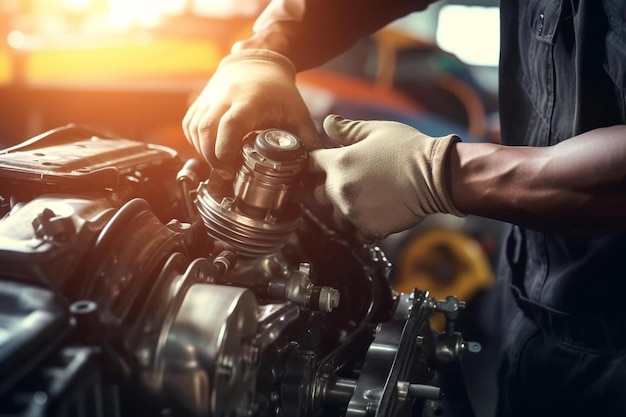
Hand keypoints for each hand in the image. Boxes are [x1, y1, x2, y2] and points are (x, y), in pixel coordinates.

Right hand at [182, 49, 320, 179]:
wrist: (257, 62)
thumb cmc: (279, 91)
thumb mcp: (298, 114)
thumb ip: (308, 141)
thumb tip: (316, 169)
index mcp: (249, 101)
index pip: (229, 125)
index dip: (225, 149)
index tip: (231, 168)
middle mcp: (225, 97)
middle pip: (206, 129)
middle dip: (212, 157)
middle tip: (225, 173)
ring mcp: (210, 98)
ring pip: (194, 128)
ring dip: (203, 151)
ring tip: (219, 165)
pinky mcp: (201, 102)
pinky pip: (189, 125)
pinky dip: (195, 142)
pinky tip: (209, 152)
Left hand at [308, 115, 463, 241]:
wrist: (437, 176)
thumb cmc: (409, 150)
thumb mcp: (376, 131)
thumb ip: (347, 130)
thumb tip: (328, 123)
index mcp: (338, 163)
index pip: (312, 162)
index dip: (319, 161)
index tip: (328, 162)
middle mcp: (340, 189)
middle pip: (318, 193)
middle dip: (330, 187)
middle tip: (353, 181)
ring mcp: (353, 212)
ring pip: (336, 215)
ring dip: (345, 209)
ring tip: (366, 199)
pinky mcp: (369, 229)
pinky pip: (356, 232)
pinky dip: (363, 225)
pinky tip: (377, 213)